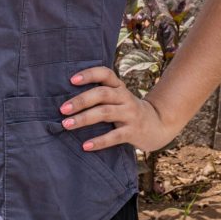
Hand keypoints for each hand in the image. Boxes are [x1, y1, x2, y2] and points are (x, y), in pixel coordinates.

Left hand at [59, 66, 178, 152]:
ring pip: (105, 113)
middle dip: (80, 101)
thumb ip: (100, 94)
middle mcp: (124, 97)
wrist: (157, 125)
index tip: (71, 80)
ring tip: (66, 124)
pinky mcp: (133, 132)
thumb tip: (66, 98)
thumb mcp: (118, 97)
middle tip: (63, 109)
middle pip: (101, 94)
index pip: (105, 74)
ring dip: (84, 118)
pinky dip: (99, 141)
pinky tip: (86, 146)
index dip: (89, 74)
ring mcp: (130, 114)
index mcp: (119, 86)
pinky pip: (114, 136)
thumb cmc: (127, 110)